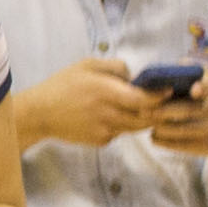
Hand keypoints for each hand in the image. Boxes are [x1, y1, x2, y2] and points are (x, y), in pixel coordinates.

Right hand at [18, 55, 172, 149]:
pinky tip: (112, 117)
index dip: (161, 96)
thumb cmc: (61, 85)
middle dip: (160, 110)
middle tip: (167, 102)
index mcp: (105, 92)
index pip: (145, 99)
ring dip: (144, 118)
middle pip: (147, 117)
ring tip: (143, 108)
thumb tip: (136, 76)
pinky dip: (123, 125)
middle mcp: (108, 113)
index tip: (169, 90)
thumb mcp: (86, 65)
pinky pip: (121, 133)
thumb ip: (116, 67)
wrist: (38, 114)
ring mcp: (105, 130)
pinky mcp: (100, 141)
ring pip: (137, 127)